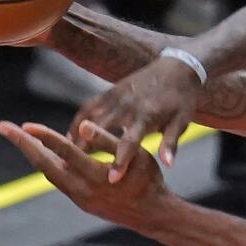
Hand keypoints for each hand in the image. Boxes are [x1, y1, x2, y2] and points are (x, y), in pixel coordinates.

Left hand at [0, 120, 171, 229]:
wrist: (153, 215)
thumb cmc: (148, 181)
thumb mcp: (135, 156)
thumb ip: (106, 141)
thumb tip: (82, 126)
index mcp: (95, 175)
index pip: (63, 152)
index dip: (43, 136)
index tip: (24, 124)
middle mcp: (81, 189)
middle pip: (43, 164)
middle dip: (22, 144)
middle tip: (2, 126)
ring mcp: (79, 198)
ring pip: (48, 173)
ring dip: (33, 153)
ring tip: (20, 136)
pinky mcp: (80, 202)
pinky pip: (58, 180)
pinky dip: (48, 164)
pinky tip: (44, 152)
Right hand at [68, 57, 200, 181]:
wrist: (177, 67)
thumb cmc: (181, 99)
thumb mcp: (182, 121)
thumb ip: (171, 143)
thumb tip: (168, 164)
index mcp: (147, 116)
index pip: (130, 142)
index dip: (121, 160)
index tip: (111, 179)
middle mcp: (128, 105)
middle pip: (101, 128)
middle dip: (86, 147)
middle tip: (70, 167)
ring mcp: (116, 96)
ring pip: (89, 117)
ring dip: (76, 135)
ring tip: (63, 155)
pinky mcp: (110, 91)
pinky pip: (88, 106)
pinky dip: (77, 120)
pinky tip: (70, 136)